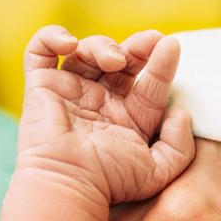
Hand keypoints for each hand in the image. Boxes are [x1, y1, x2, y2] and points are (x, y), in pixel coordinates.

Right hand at [15, 25, 194, 207]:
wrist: (69, 183)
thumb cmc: (109, 181)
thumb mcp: (157, 171)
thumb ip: (179, 145)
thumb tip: (181, 112)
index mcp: (127, 117)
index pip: (149, 84)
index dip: (162, 64)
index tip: (171, 47)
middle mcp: (99, 101)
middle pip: (120, 60)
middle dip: (137, 46)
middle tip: (148, 40)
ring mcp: (69, 91)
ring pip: (86, 51)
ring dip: (102, 45)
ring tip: (113, 60)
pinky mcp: (41, 86)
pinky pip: (40, 51)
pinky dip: (52, 37)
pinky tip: (70, 44)